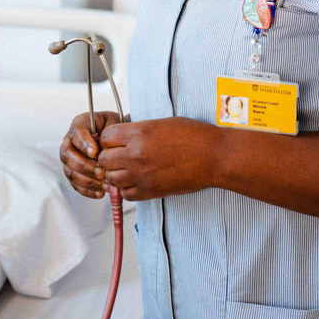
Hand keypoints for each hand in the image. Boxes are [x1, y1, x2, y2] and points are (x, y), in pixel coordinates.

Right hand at [59, 111, 119, 197]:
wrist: (120, 139)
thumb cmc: (117, 129)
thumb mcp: (116, 124)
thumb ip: (109, 135)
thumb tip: (103, 152)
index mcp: (80, 124)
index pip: (76, 133)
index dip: (83, 144)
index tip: (96, 153)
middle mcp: (70, 142)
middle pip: (67, 155)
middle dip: (85, 166)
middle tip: (102, 172)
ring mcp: (70, 159)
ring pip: (70, 172)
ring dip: (87, 181)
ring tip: (105, 185)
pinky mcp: (74, 174)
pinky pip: (75, 185)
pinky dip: (88, 191)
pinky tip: (101, 193)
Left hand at [96, 118, 221, 200]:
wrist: (214, 156)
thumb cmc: (193, 135)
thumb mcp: (162, 123)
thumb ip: (139, 131)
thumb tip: (123, 137)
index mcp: (139, 133)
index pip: (105, 138)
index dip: (109, 140)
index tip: (117, 142)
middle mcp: (136, 154)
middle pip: (104, 160)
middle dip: (110, 158)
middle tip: (121, 157)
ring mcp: (142, 174)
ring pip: (111, 179)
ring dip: (117, 175)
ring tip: (129, 170)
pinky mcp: (150, 191)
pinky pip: (126, 194)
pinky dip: (129, 189)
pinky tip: (139, 182)